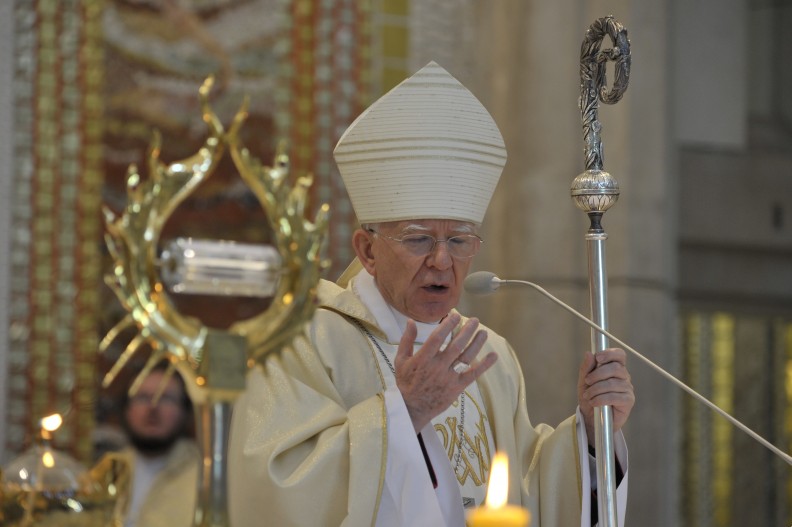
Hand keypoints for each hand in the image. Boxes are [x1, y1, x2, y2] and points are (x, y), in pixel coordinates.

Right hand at [394, 313, 497, 431]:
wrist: (412, 408)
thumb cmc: (406, 382)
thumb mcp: (401, 360)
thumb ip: (406, 340)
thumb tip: (411, 321)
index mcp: (423, 359)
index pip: (437, 338)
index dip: (447, 325)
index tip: (455, 315)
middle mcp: (437, 367)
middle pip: (456, 345)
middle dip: (467, 331)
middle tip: (475, 320)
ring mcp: (448, 378)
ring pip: (466, 358)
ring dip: (477, 344)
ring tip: (484, 333)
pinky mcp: (457, 388)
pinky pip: (473, 374)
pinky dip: (484, 365)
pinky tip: (493, 355)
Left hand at [577, 348, 634, 444]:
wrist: (592, 419)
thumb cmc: (590, 398)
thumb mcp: (584, 382)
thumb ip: (586, 368)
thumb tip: (589, 353)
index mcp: (615, 368)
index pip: (620, 355)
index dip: (610, 354)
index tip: (598, 358)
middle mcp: (624, 377)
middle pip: (616, 368)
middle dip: (598, 374)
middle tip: (587, 381)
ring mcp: (627, 389)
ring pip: (613, 383)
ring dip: (596, 389)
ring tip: (587, 396)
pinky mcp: (628, 401)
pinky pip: (615, 397)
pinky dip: (600, 399)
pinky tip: (593, 402)